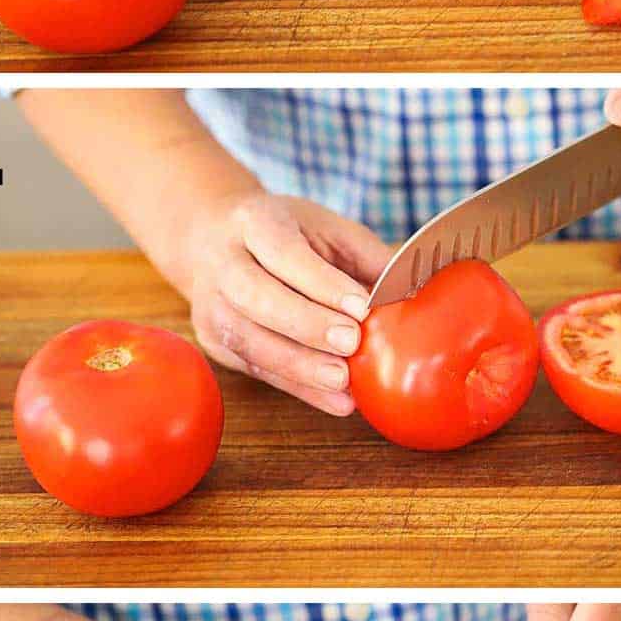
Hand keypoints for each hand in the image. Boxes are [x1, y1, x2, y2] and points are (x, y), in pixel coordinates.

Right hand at [183, 189, 390, 414]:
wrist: (211, 239)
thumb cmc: (285, 234)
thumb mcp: (326, 228)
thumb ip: (366, 259)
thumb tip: (411, 295)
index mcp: (253, 221)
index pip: (282, 252)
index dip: (320, 282)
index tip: (360, 307)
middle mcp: (222, 263)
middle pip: (256, 297)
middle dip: (306, 324)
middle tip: (351, 343)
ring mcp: (210, 306)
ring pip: (250, 340)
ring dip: (300, 366)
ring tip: (344, 382)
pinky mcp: (215, 343)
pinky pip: (258, 369)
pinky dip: (299, 388)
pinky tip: (335, 399)